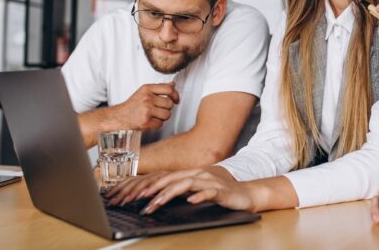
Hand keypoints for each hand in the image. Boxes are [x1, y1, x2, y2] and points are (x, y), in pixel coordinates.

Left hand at [107, 166, 259, 213]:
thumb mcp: (196, 190)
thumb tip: (157, 196)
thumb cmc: (220, 192)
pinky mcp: (221, 190)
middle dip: (152, 189)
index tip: (133, 195)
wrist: (245, 193)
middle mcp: (197, 174)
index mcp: (190, 174)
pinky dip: (199, 196)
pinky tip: (192, 201)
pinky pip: (209, 192)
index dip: (148, 185)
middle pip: (170, 179)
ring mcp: (209, 181)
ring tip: (155, 203)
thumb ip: (180, 190)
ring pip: (185, 185)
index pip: (164, 178)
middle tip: (137, 200)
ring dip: (168, 194)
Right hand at [110, 83, 179, 130]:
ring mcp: (146, 110)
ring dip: (162, 117)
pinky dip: (157, 124)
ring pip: (167, 115)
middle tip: (158, 109)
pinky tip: (150, 121)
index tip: (176, 99)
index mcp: (147, 89)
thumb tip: (173, 85)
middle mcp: (147, 98)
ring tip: (154, 115)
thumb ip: (159, 88)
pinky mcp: (146, 122)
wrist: (119, 117)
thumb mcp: (144, 92)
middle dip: (166, 108)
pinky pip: (161, 124)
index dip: (175, 95)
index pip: (169, 89)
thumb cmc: (132, 105)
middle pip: (170, 104)